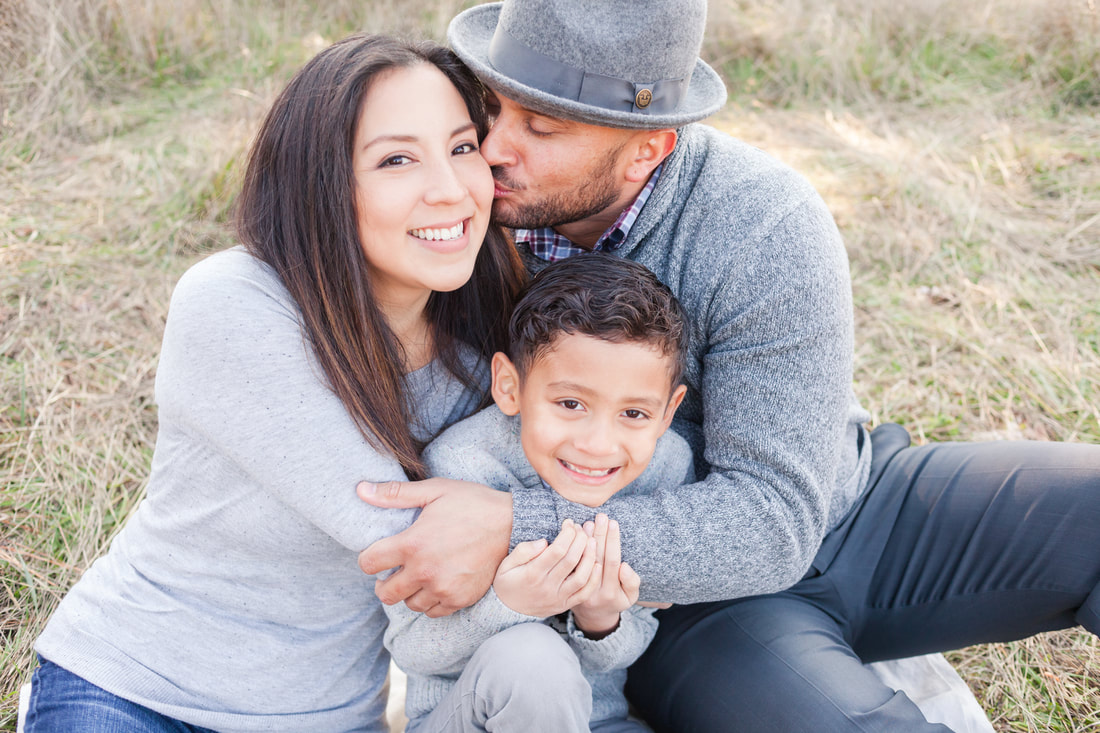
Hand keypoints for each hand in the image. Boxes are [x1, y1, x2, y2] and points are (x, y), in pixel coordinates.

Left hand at [357, 477, 511, 616]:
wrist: (512, 524)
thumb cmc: (472, 503)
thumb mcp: (434, 490)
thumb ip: (395, 494)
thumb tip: (360, 490)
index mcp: (413, 544)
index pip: (369, 563)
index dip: (368, 559)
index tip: (377, 555)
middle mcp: (425, 571)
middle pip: (385, 593)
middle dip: (383, 583)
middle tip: (393, 572)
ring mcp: (443, 588)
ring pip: (409, 604)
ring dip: (408, 593)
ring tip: (417, 577)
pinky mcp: (460, 599)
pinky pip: (433, 612)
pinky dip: (430, 602)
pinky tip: (435, 585)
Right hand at [492, 519, 599, 616]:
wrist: (508, 611)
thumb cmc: (508, 582)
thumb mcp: (506, 565)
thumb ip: (523, 551)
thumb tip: (544, 542)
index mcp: (532, 574)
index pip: (557, 551)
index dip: (567, 534)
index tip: (569, 523)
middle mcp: (547, 587)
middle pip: (571, 560)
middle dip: (580, 540)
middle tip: (581, 528)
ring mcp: (558, 598)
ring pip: (581, 577)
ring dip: (590, 557)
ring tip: (592, 541)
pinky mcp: (565, 605)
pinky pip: (584, 594)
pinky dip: (594, 579)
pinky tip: (597, 564)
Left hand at [571, 514, 639, 638]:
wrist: (593, 616)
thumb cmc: (616, 599)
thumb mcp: (630, 596)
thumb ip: (631, 582)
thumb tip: (624, 566)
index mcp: (611, 591)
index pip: (612, 561)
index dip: (613, 542)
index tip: (614, 523)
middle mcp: (593, 590)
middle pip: (597, 557)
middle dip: (600, 534)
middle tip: (601, 516)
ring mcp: (577, 588)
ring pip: (581, 560)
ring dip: (584, 540)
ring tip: (587, 523)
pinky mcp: (566, 586)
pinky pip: (570, 564)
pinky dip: (572, 548)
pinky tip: (575, 534)